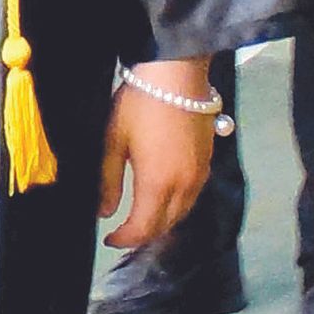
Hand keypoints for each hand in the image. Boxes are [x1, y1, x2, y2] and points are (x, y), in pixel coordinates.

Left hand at [103, 62, 217, 249]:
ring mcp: (200, 174)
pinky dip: (177, 207)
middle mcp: (183, 186)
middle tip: (123, 232)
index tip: (109, 240)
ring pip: (182, 213)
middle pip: (165, 226)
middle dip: (143, 235)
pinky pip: (193, 197)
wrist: (177, 73)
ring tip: (142, 219)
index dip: (124, 239)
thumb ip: (108, 180)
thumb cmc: (139, 104)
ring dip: (162, 222)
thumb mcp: (114, 140)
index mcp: (157, 183)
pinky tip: (164, 199)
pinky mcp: (208, 161)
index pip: (143, 228)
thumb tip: (104, 213)